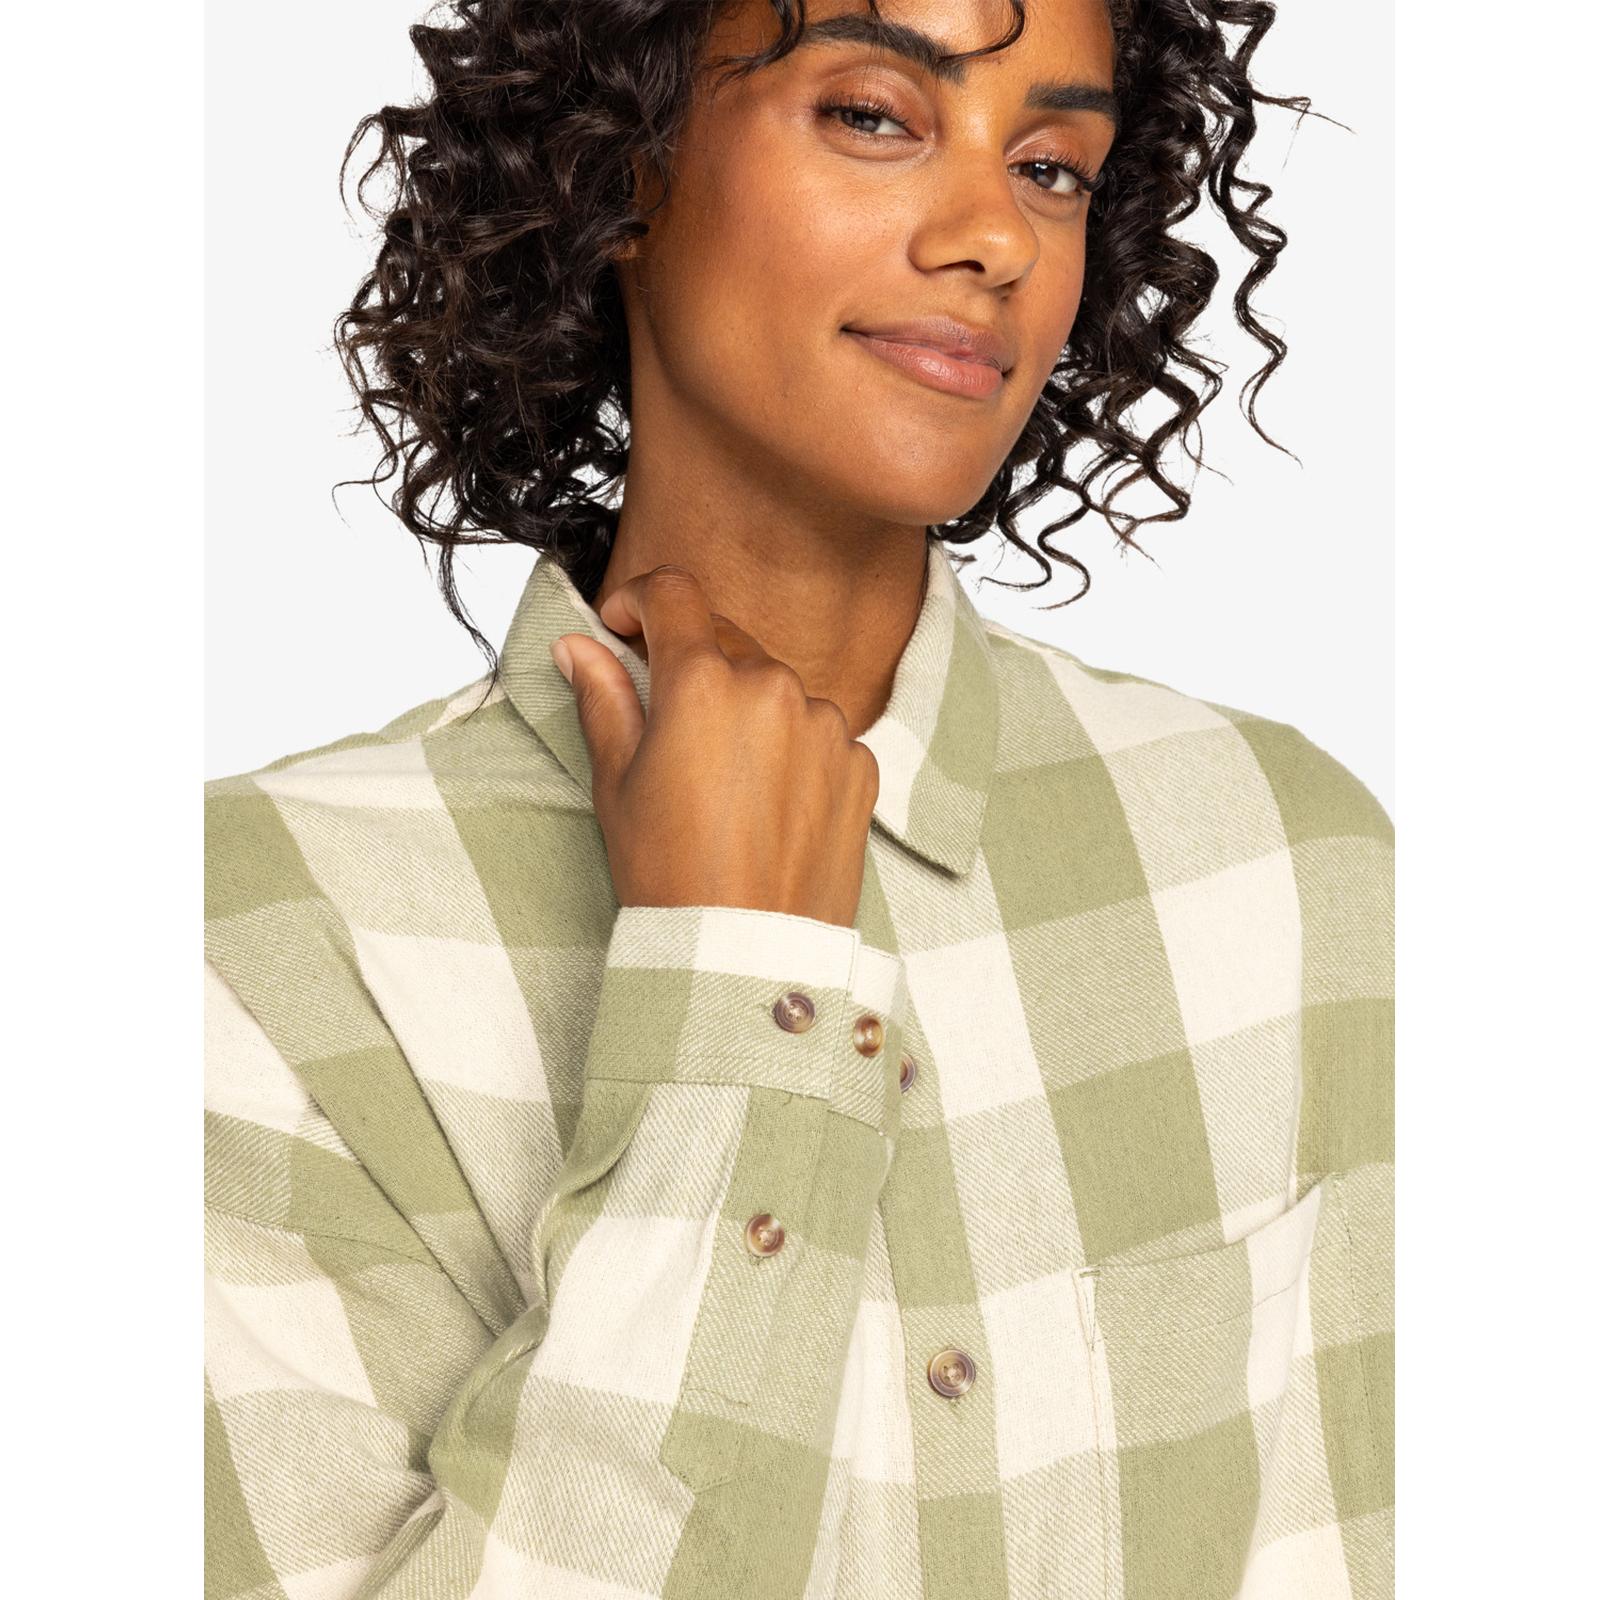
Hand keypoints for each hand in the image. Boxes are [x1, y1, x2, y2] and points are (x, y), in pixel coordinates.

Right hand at [551, 564, 879, 928]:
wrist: (746, 953)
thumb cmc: (670, 874)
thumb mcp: (617, 784)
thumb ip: (604, 700)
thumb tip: (580, 646)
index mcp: (703, 682)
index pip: (674, 594)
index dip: (641, 599)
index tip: (625, 624)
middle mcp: (772, 686)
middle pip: (725, 640)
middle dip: (691, 664)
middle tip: (667, 724)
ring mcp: (825, 723)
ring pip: (774, 688)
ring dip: (745, 709)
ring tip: (722, 783)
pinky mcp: (860, 762)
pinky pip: (818, 731)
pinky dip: (791, 748)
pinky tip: (766, 803)